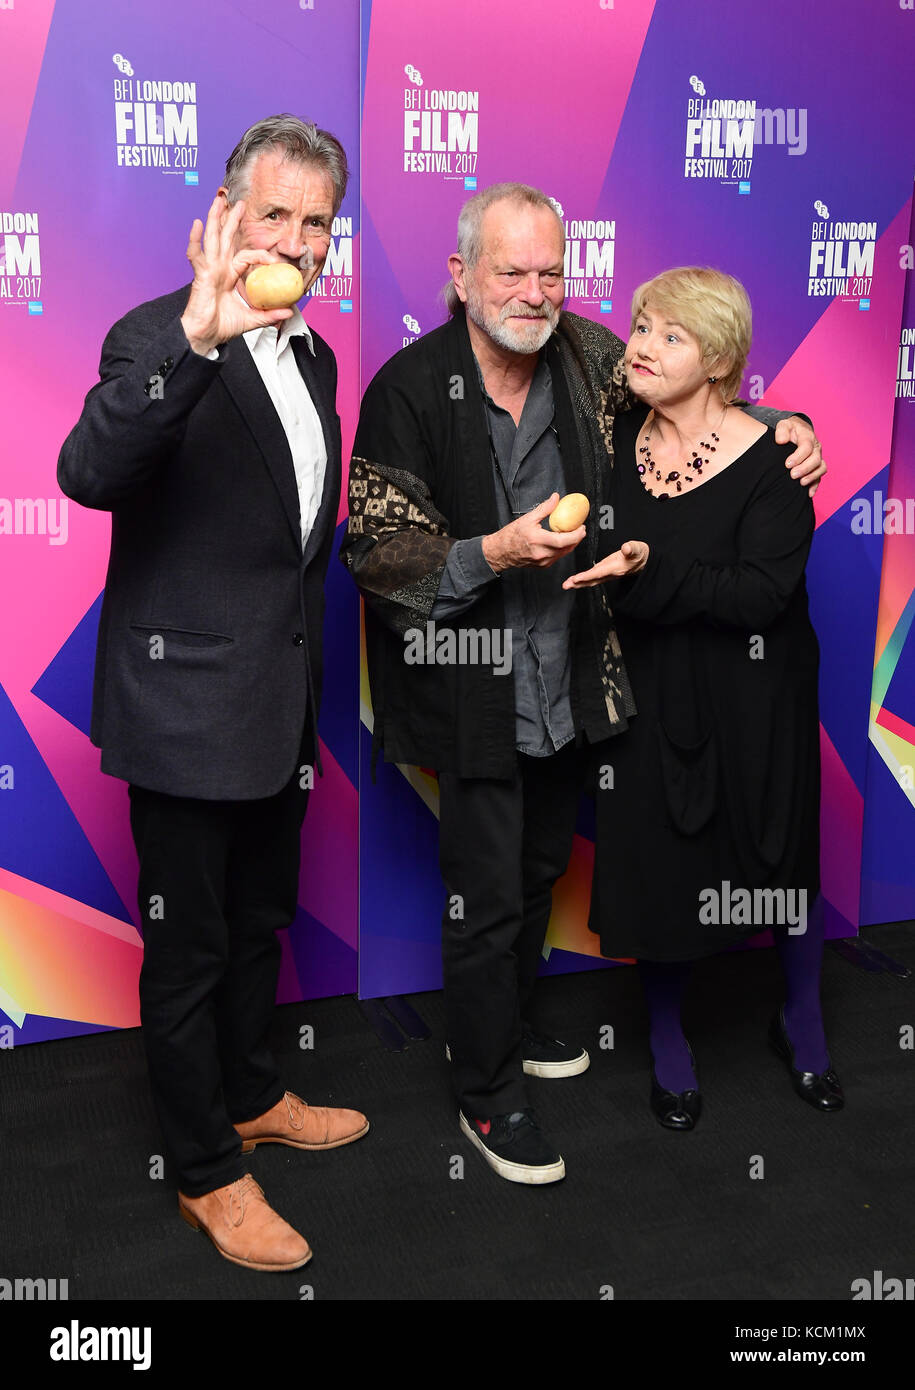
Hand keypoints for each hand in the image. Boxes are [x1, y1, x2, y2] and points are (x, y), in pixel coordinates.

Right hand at [180, 193, 292, 355]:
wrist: (206, 337)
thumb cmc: (223, 326)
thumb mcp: (252, 319)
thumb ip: (269, 314)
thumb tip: (289, 311)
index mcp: (229, 275)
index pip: (245, 256)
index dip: (260, 254)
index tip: (275, 261)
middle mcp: (219, 268)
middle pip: (226, 238)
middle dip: (233, 220)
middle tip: (241, 203)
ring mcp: (209, 269)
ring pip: (213, 239)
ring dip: (215, 218)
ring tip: (219, 200)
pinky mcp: (201, 275)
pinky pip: (197, 254)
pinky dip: (195, 239)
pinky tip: (197, 224)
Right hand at [482, 493, 585, 572]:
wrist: (501, 551)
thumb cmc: (511, 536)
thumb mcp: (528, 518)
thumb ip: (544, 509)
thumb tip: (555, 498)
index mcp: (538, 540)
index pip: (563, 540)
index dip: (576, 535)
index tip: (582, 527)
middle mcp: (541, 553)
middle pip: (566, 548)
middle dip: (577, 538)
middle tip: (581, 529)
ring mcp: (542, 561)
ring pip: (563, 553)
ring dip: (571, 544)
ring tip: (573, 534)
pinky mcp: (542, 565)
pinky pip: (557, 557)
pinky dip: (562, 549)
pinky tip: (562, 541)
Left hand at [562, 540, 648, 588]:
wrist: (644, 560)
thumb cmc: (640, 554)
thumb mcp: (637, 549)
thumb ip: (631, 548)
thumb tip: (626, 548)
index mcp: (616, 568)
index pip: (599, 573)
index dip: (587, 576)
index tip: (576, 578)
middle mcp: (610, 573)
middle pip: (592, 580)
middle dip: (578, 583)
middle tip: (566, 585)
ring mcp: (608, 573)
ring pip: (591, 580)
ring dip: (579, 583)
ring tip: (567, 584)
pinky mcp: (606, 571)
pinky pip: (593, 577)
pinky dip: (583, 579)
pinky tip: (576, 580)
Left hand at [776, 415, 825, 497]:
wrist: (796, 432)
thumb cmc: (789, 430)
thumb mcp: (783, 425)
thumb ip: (782, 430)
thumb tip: (781, 441)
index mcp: (808, 437)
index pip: (807, 446)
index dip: (799, 456)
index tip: (787, 464)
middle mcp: (816, 448)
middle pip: (816, 459)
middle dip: (805, 468)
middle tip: (792, 475)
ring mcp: (817, 458)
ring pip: (821, 468)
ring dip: (812, 477)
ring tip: (801, 483)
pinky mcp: (816, 467)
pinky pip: (819, 477)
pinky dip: (815, 485)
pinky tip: (808, 493)